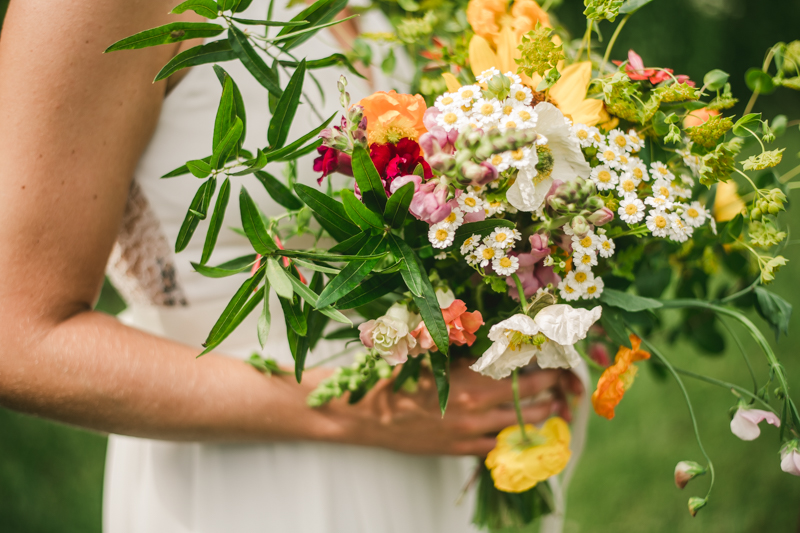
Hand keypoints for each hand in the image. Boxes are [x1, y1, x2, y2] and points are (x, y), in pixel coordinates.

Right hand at [319, 359, 580, 455]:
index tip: (558, 363)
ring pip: (520, 425)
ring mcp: (471, 429)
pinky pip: (499, 447)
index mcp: (470, 374)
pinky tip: (524, 436)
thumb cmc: (402, 377)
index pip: (522, 369)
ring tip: (554, 413)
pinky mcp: (462, 449)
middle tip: (564, 390)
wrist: (374, 414)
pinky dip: (515, 440)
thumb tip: (500, 338)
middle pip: (528, 398)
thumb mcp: (436, 355)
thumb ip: (468, 350)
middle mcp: (476, 403)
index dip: (546, 367)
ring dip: (541, 418)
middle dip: (552, 393)